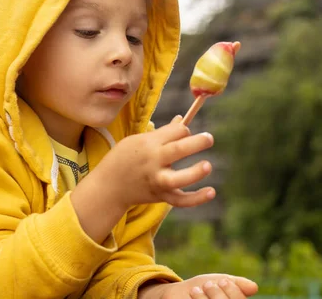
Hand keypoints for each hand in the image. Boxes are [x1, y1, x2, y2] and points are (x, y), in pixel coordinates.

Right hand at [70, 115, 214, 243]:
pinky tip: (211, 191)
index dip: (184, 130)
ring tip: (207, 165)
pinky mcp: (161, 196)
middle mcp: (153, 162)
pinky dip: (196, 198)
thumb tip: (182, 120)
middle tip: (208, 139)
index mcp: (148, 144)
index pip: (174, 132)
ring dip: (194, 173)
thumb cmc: (125, 158)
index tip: (185, 133)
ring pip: (178, 179)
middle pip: (177, 150)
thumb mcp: (138, 140)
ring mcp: (157, 181)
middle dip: (196, 143)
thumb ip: (163, 133)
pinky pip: (180, 200)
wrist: (109, 186)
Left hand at [140, 274, 257, 298]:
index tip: (222, 280)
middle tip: (209, 284)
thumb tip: (254, 287)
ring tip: (196, 289)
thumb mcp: (217, 283)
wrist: (173, 296)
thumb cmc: (200, 290)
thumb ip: (235, 285)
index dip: (234, 292)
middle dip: (219, 296)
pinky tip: (190, 295)